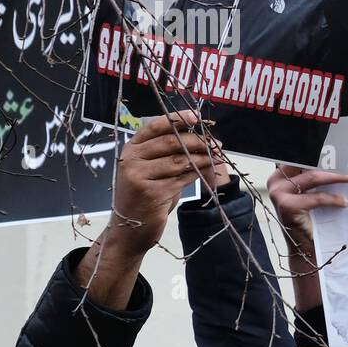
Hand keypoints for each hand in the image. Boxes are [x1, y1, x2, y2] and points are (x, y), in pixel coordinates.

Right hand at [77, 111, 217, 306]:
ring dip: (203, 157)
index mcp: (130, 149)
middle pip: (170, 141)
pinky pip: (182, 178)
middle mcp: (131, 159)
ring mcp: (138, 176)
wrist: (130, 229)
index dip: (176, 119)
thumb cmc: (145, 197)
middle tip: (216, 143)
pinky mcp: (150, 192)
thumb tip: (203, 140)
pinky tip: (208, 170)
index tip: (197, 117)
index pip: (154, 126)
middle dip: (197, 140)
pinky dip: (198, 172)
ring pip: (179, 160)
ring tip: (217, 156)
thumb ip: (170, 155)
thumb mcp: (153, 171)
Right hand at [267, 117, 347, 244]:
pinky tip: (344, 203)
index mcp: (284, 170)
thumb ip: (334, 163)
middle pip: (309, 160)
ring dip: (339, 176)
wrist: (306, 247)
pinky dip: (333, 199)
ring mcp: (278, 192)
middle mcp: (277, 178)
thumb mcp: (324, 186)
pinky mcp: (286, 206)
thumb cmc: (316, 214)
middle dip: (334, 158)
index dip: (323, 144)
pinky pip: (315, 197)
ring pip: (314, 176)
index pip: (304, 151)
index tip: (345, 136)